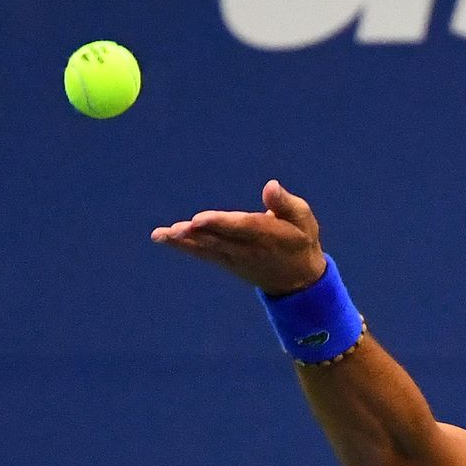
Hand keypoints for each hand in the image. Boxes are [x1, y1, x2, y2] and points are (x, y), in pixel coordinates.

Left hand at [151, 180, 327, 295]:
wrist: (297, 280)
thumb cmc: (300, 240)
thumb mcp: (303, 219)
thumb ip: (285, 203)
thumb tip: (270, 185)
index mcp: (269, 235)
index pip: (242, 228)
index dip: (220, 223)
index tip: (199, 219)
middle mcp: (249, 249)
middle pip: (219, 240)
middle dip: (196, 234)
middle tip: (174, 229)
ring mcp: (235, 259)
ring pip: (207, 249)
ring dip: (184, 242)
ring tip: (162, 234)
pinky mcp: (226, 263)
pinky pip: (203, 254)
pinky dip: (184, 246)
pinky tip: (164, 237)